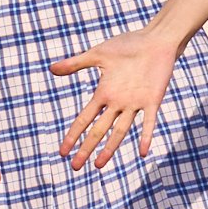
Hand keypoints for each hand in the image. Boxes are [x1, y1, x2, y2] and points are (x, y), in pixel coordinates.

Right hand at [51, 28, 178, 170]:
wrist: (156, 41)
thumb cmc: (128, 45)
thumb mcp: (98, 54)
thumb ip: (76, 63)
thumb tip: (51, 69)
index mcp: (104, 94)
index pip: (84, 119)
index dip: (73, 135)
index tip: (63, 152)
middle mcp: (117, 103)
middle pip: (98, 130)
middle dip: (86, 148)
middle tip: (75, 167)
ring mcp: (135, 103)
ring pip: (120, 131)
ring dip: (109, 148)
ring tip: (98, 165)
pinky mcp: (152, 100)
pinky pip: (148, 122)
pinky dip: (145, 136)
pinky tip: (142, 152)